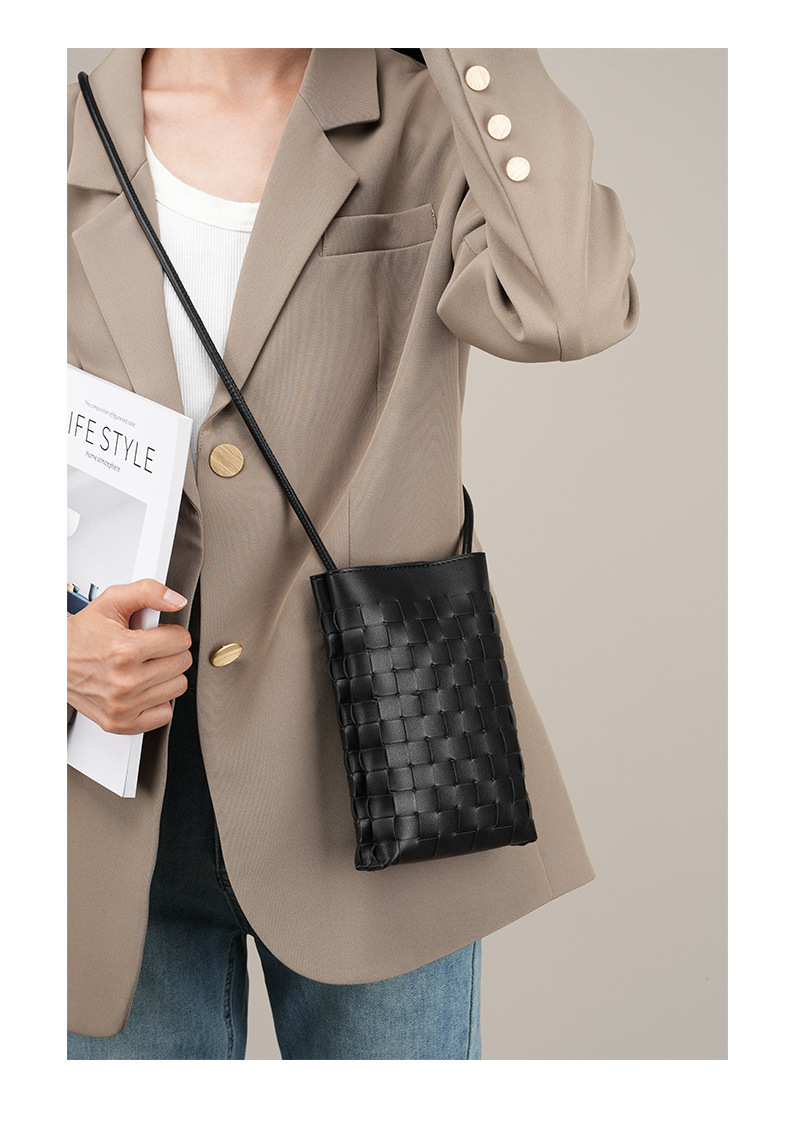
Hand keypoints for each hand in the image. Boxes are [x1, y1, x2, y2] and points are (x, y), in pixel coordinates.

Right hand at [67, 578, 192, 734]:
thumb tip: (176, 600)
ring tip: (144, 665)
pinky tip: (143, 687)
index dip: (172, 632)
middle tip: (149, 648)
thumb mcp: (112, 602)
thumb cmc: (81, 634)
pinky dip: (158, 700)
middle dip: (170, 651)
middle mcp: (124, 682)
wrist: (53, 661)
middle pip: (182, 664)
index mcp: (125, 651)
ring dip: (166, 674)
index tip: (159, 633)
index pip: (181, 641)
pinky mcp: (119, 723)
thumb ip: (148, 592)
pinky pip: (164, 714)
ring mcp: (122, 706)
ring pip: (177, 687)